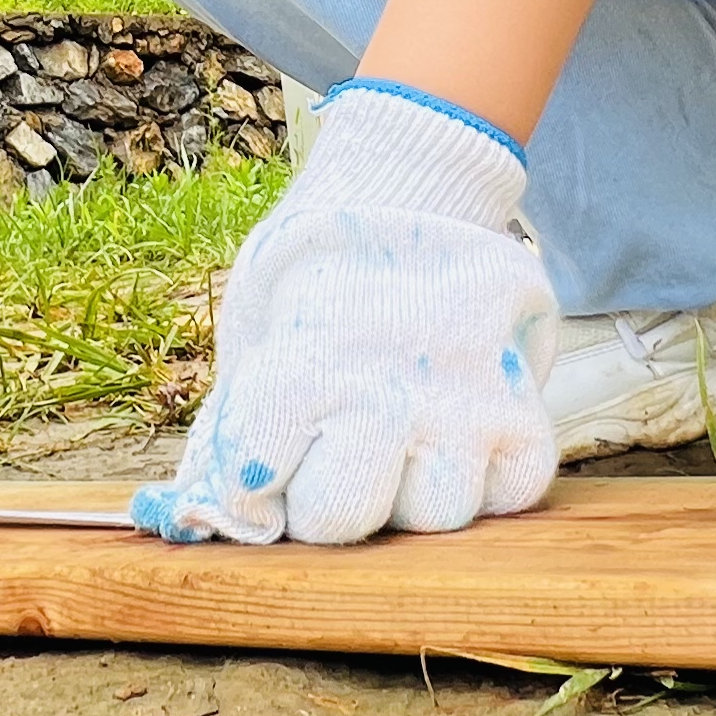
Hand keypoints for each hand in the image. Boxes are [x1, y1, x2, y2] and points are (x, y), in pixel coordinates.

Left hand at [134, 82, 559, 545]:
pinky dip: (488, 481)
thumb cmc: (317, 281)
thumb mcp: (255, 336)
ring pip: (434, 515)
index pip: (252, 491)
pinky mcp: (523, 406)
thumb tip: (193, 520)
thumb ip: (228, 432)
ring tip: (403, 442)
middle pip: (341, 520)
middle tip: (335, 456)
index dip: (249, 496)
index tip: (265, 469)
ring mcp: (461, 402)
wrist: (408, 194)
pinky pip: (511, 493)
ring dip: (413, 493)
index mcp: (300, 367)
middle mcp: (382, 391)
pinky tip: (459, 441)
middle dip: (326, 503)